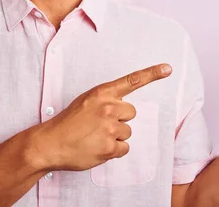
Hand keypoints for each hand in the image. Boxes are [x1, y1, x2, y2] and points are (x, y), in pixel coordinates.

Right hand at [33, 63, 171, 171]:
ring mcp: (109, 128)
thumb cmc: (68, 123)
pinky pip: (124, 149)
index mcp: (102, 93)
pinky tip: (97, 148)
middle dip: (119, 120)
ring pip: (127, 132)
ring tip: (94, 137)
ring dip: (115, 137)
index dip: (152, 74)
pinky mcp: (109, 147)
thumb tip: (124, 109)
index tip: (168, 68)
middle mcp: (108, 107)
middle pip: (131, 113)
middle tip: (99, 125)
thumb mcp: (86, 102)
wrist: (50, 143)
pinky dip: (113, 151)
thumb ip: (105, 101)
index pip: (132, 81)